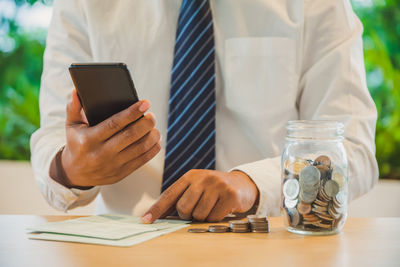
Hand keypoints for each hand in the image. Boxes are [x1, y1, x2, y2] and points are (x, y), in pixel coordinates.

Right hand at [50, 90, 160, 187]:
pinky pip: (142, 160)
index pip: (114, 124)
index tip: (145, 103)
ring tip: (154, 126)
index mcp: (89, 140)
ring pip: (139, 148)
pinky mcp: (122, 173)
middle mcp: (102, 153)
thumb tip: (77, 91)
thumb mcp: (72, 126)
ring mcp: (113, 165)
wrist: (75, 174)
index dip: (132, 113)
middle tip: (152, 115)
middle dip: (145, 123)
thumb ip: (73, 108)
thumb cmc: (77, 144)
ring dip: (152, 136)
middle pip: (130, 136)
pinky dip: (152, 148)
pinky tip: (155, 139)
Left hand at [141, 169, 258, 222]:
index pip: (169, 194)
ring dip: (203, 217)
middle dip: (188, 215)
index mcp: (190, 176)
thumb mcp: (195, 187)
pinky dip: (215, 218)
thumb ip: (178, 198)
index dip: (157, 209)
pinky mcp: (230, 195)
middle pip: (183, 208)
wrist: (241, 184)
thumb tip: (156, 214)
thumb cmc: (213, 189)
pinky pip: (214, 217)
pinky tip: (221, 208)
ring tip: (211, 206)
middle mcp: (202, 178)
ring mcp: (217, 185)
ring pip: (198, 215)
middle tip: (198, 208)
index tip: (145, 220)